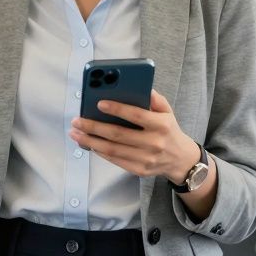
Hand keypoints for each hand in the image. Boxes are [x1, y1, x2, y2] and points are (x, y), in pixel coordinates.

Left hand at [68, 90, 198, 181]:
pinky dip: (99, 151)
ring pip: (112, 150)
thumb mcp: (167, 111)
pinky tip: (88, 144)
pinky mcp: (139, 170)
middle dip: (93, 127)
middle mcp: (154, 143)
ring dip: (90, 141)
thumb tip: (138, 86)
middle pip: (118, 134)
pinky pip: (115, 160)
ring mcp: (146, 159)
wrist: (180, 159)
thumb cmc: (168, 130)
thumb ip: (154, 98)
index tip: (99, 103)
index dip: (117, 109)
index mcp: (161, 125)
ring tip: (75, 133)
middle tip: (76, 120)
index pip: (136, 116)